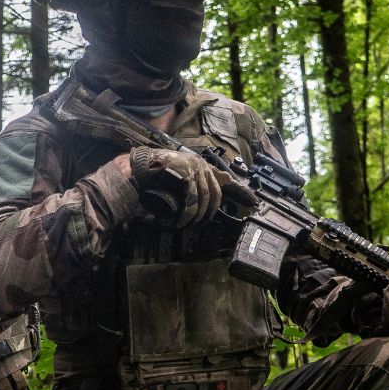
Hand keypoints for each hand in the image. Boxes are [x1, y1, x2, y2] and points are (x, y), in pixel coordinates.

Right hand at [127, 147, 251, 227]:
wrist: (136, 168)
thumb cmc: (155, 178)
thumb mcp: (178, 184)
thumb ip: (191, 191)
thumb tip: (201, 208)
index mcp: (200, 166)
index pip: (223, 182)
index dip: (237, 193)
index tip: (252, 203)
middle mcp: (200, 164)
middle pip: (215, 194)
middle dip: (208, 214)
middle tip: (198, 225)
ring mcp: (194, 165)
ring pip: (204, 198)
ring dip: (196, 216)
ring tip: (186, 225)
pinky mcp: (186, 170)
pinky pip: (193, 197)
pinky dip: (188, 212)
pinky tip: (181, 220)